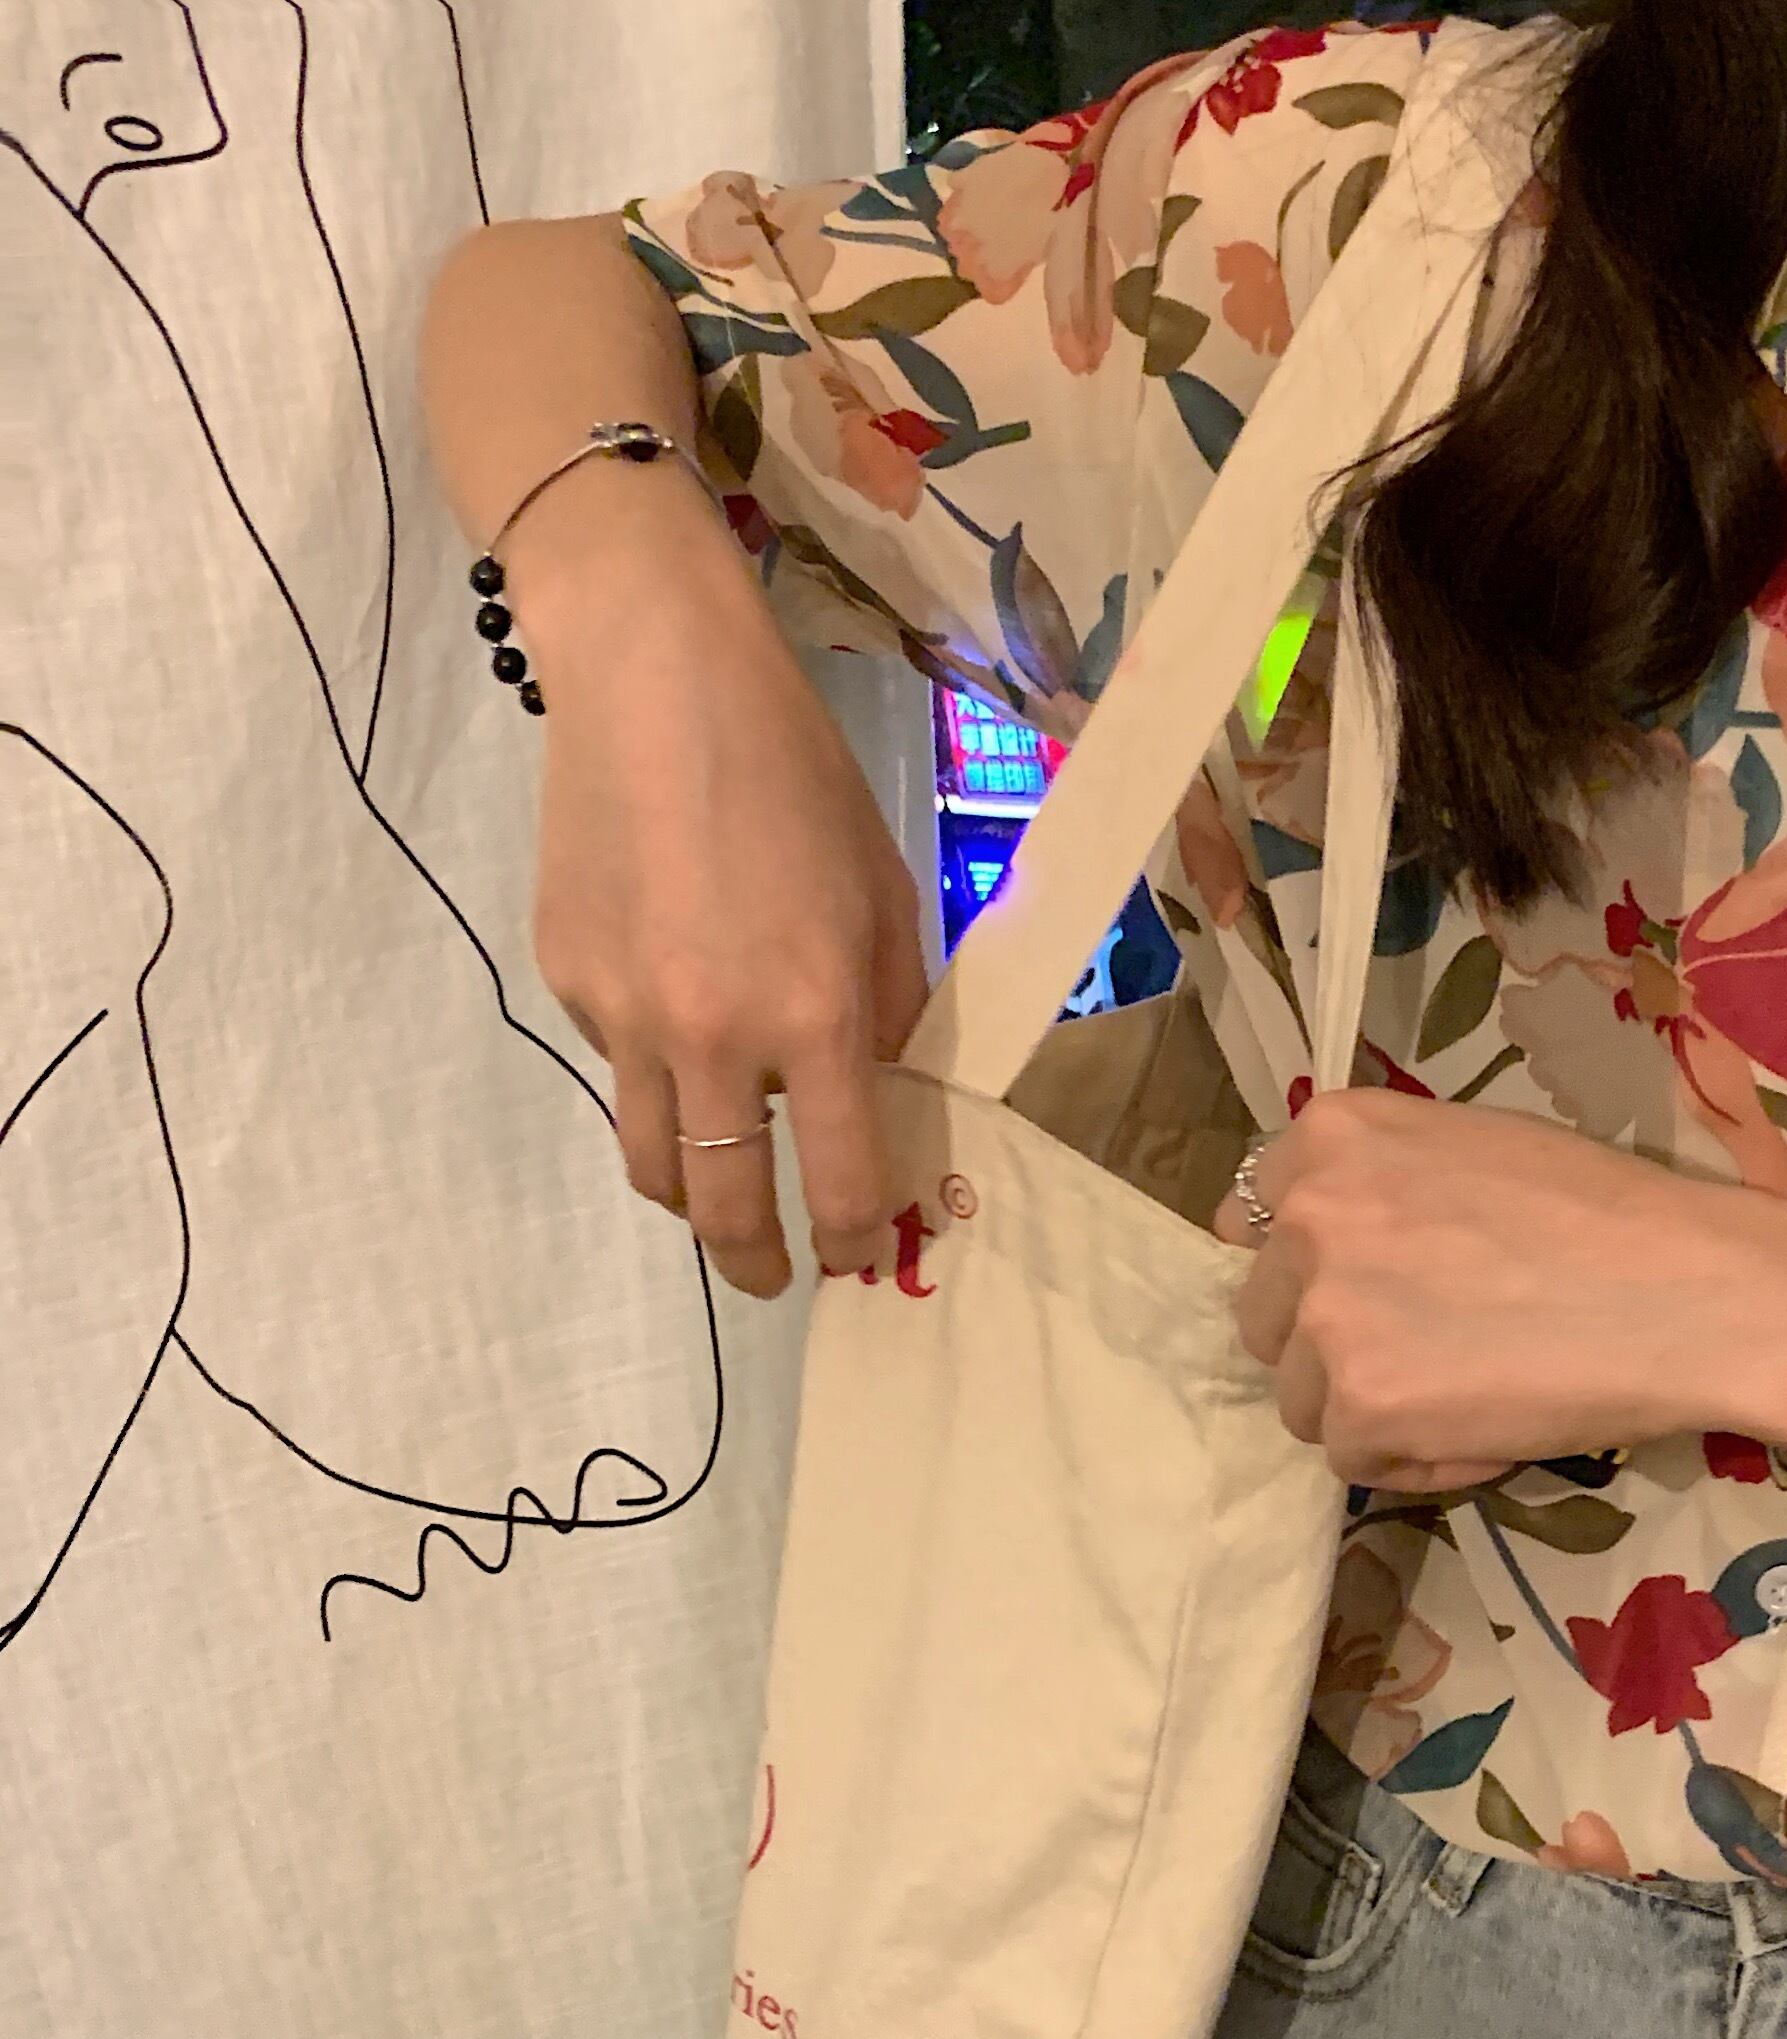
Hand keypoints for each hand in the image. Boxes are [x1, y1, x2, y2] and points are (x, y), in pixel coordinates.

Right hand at [514, 469, 927, 1296]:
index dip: (848, 1238)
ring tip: (721, 1194)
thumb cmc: (795, 777)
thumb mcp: (883, 895)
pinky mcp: (567, 980)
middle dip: (756, 1262)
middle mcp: (713, 1035)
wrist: (655, 680)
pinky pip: (619, 1066)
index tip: (852, 1254)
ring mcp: (625, 1014)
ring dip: (692, 1198)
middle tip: (775, 1276)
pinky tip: (676, 1012)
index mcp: (813, 1015)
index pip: (837, 1182)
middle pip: (722, 1209)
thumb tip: (876, 1095)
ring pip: (652, 1161)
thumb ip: (886, 1009)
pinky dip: (655, 1074)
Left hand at [1214, 1093, 1786, 1490]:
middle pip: (1264, 1316)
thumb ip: (1379, 1184)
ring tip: (1470, 1390)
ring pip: (1301, 1395)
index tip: (1370, 1294)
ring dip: (1370, 1407)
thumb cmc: (1606, 1213)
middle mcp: (1308, 1213)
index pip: (1253, 1222)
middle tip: (1431, 1350)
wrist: (1692, 1291)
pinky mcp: (1360, 1402)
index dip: (1310, 1272)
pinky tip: (1487, 1427)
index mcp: (1331, 1135)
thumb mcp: (1469, 1149)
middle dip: (1330, 1345)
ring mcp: (1327, 1311)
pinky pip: (1352, 1457)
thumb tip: (1306, 1240)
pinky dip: (1412, 1460)